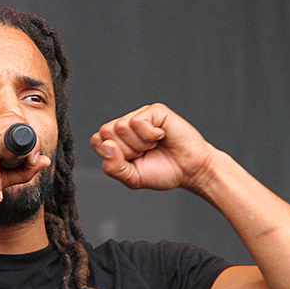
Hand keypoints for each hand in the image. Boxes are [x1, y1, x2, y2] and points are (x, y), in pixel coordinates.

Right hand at [0, 115, 51, 203]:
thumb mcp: (1, 177)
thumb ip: (23, 169)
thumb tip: (47, 160)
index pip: (16, 125)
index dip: (29, 141)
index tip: (32, 163)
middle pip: (17, 123)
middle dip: (29, 144)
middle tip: (30, 165)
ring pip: (11, 131)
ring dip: (15, 156)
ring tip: (6, 177)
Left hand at [90, 103, 214, 192]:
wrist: (191, 170)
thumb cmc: (164, 171)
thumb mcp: (132, 178)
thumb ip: (113, 167)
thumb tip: (106, 146)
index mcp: (117, 139)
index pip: (98, 141)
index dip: (114, 156)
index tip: (133, 161)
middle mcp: (126, 124)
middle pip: (107, 132)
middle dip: (127, 150)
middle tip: (145, 153)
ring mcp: (140, 115)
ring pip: (121, 126)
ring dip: (140, 143)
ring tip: (154, 145)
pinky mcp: (154, 110)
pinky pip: (137, 121)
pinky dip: (149, 135)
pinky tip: (161, 136)